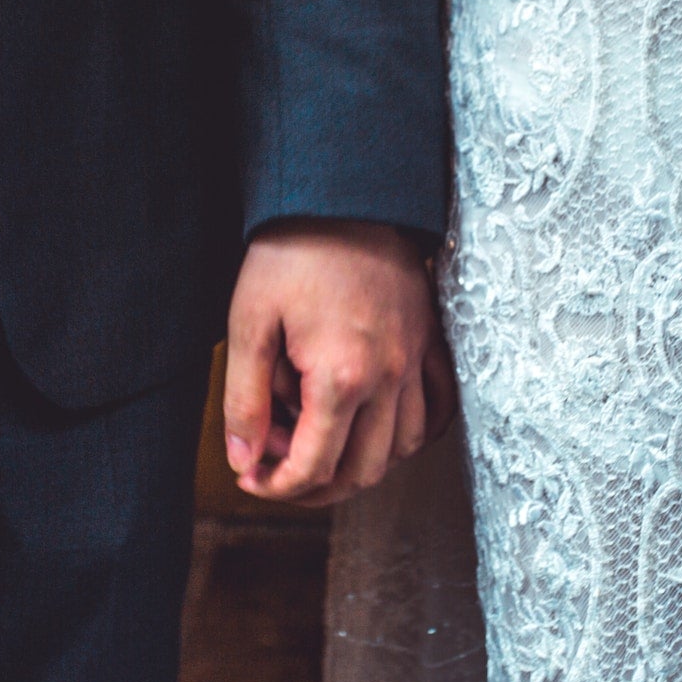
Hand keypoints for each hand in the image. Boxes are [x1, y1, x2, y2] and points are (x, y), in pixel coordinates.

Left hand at [223, 218, 455, 505]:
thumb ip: (244, 402)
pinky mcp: (430, 341)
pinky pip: (436, 410)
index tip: (251, 478)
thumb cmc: (290, 254)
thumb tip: (244, 463)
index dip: (277, 487)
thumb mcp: (249, 325)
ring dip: (361, 464)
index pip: (314, 466)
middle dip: (315, 486)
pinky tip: (379, 428)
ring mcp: (416, 360)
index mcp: (340, 377)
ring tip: (322, 445)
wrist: (343, 194)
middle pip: (362, 471)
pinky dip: (410, 434)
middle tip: (278, 467)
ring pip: (402, 449)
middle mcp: (389, 378)